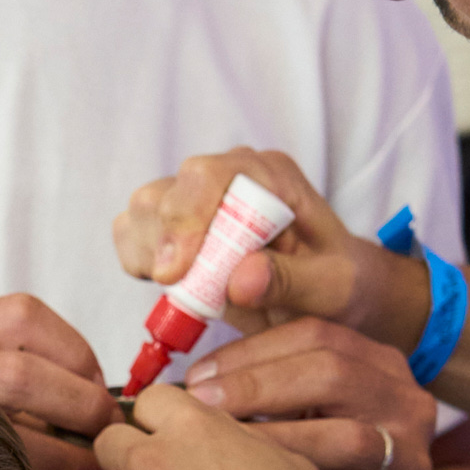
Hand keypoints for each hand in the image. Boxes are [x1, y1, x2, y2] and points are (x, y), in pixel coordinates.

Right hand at [115, 148, 427, 349]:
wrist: (330, 294)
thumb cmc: (337, 283)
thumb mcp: (331, 287)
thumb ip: (291, 280)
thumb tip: (240, 278)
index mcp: (269, 176)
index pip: (208, 176)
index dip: (185, 220)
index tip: (177, 271)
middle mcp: (227, 177)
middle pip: (163, 193)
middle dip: (161, 245)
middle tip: (178, 290)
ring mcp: (197, 200)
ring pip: (142, 211)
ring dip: (147, 256)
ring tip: (184, 292)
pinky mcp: (175, 227)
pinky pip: (132, 233)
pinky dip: (138, 262)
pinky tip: (173, 288)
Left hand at [183, 319, 435, 469]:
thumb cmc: (314, 464)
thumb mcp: (301, 406)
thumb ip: (264, 369)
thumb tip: (205, 347)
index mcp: (380, 363)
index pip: (316, 334)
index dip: (249, 350)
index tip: (196, 376)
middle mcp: (406, 401)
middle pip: (331, 372)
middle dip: (255, 386)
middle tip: (198, 408)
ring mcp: (409, 456)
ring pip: (343, 435)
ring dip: (272, 439)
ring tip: (216, 449)